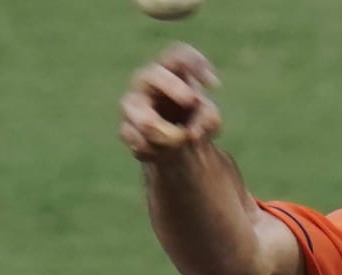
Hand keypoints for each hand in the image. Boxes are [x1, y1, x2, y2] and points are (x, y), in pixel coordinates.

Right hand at [118, 43, 222, 161]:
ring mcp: (132, 104)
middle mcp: (147, 81)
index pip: (178, 54)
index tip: (215, 85)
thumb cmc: (193, 118)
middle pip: (152, 74)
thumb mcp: (209, 119)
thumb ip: (208, 119)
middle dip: (172, 86)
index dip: (195, 63)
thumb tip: (192, 133)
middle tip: (191, 101)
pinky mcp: (125, 129)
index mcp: (171, 70)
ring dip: (164, 131)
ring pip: (139, 114)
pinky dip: (153, 149)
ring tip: (179, 139)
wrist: (177, 146)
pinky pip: (136, 139)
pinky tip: (161, 151)